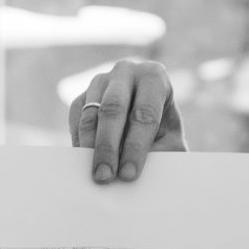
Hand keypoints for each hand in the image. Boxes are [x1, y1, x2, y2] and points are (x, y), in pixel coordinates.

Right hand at [69, 60, 185, 183]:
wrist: (147, 116)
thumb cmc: (164, 129)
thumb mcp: (172, 139)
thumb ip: (161, 153)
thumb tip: (134, 172)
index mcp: (154, 77)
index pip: (145, 114)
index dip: (136, 146)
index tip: (128, 175)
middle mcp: (126, 72)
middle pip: (113, 110)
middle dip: (108, 147)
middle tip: (105, 177)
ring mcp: (101, 80)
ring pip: (91, 114)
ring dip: (90, 147)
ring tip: (94, 174)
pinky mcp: (83, 94)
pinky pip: (76, 117)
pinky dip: (79, 141)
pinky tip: (84, 161)